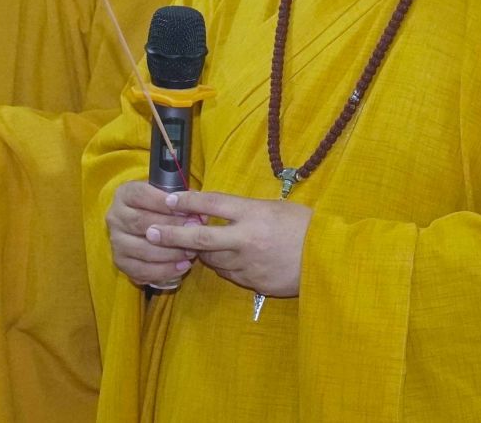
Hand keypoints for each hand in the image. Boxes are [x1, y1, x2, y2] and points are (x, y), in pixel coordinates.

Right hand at [104, 180, 201, 287]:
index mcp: (124, 194)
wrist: (148, 226)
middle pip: (141, 222)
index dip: (164, 202)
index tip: (187, 209)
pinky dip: (165, 270)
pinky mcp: (120, 262)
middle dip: (171, 228)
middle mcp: (115, 216)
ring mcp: (116, 241)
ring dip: (170, 252)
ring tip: (191, 251)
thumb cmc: (162, 209)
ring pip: (143, 249)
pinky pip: (141, 270)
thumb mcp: (169, 197)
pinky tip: (183, 266)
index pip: (141, 195)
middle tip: (195, 231)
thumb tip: (201, 214)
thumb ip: (183, 201)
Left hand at [146, 190, 313, 297]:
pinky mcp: (254, 282)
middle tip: (149, 233)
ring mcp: (249, 263)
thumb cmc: (305, 227)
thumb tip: (219, 210)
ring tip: (193, 246)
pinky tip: (227, 261)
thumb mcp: (276, 208)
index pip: (213, 203)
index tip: (167, 199)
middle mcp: (246, 238)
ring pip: (212, 258)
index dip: (187, 200)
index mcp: (254, 213)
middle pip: (200, 236)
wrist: (331, 260)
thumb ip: (247, 211)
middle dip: (171, 235)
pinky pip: (230, 274)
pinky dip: (224, 267)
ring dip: (201, 252)